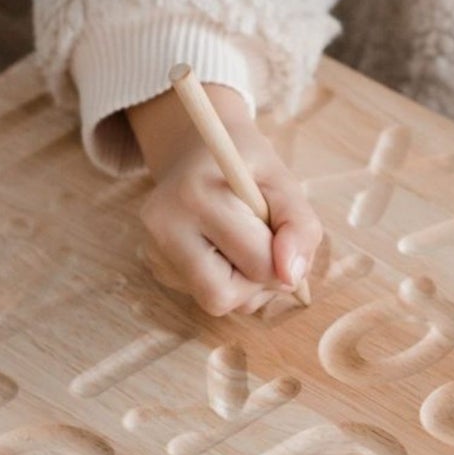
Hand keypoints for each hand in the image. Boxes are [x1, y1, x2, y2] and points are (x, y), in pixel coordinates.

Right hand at [127, 83, 323, 316]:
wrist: (200, 152)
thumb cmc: (247, 166)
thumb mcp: (284, 183)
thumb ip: (299, 226)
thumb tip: (291, 277)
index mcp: (196, 197)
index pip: (256, 264)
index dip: (284, 259)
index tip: (281, 231)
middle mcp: (164, 228)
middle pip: (223, 297)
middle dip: (258, 281)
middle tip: (265, 244)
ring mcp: (154, 251)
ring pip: (215, 302)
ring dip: (245, 284)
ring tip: (246, 242)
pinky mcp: (156, 266)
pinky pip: (204, 296)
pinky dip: (227, 281)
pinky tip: (224, 248)